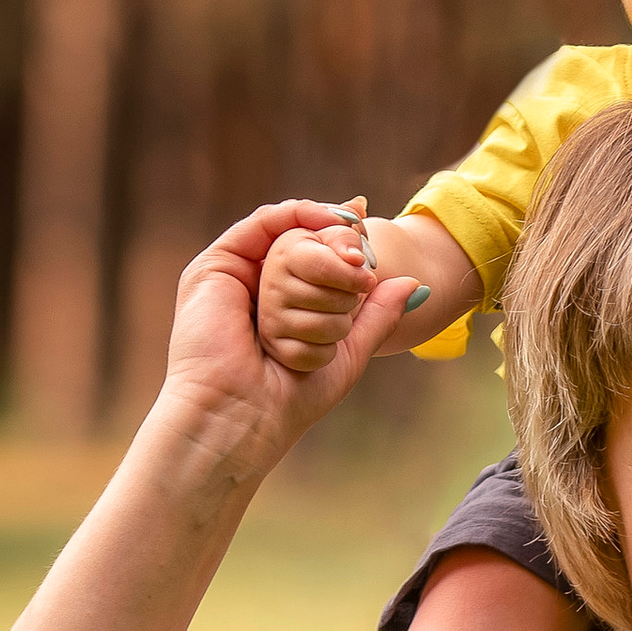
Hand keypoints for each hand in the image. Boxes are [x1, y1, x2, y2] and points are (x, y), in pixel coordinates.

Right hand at [151, 197, 421, 487]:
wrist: (241, 412)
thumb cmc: (292, 395)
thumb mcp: (348, 351)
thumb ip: (377, 316)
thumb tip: (416, 284)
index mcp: (287, 310)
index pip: (323, 263)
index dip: (351, 248)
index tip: (376, 251)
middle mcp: (260, 291)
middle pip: (311, 249)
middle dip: (345, 260)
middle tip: (365, 272)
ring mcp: (238, 277)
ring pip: (293, 241)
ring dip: (327, 265)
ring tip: (343, 297)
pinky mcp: (216, 267)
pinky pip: (262, 225)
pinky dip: (297, 217)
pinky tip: (327, 224)